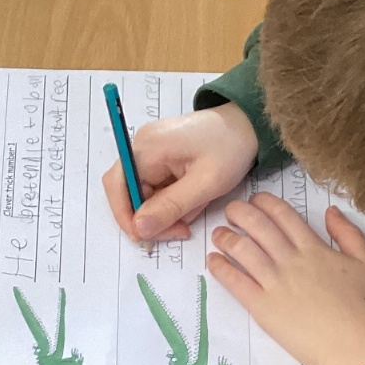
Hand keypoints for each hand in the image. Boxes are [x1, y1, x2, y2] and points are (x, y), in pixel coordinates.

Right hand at [103, 103, 257, 242]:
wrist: (247, 126)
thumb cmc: (230, 149)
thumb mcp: (205, 184)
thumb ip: (170, 207)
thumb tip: (139, 228)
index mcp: (147, 148)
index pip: (117, 187)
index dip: (127, 217)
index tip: (147, 238)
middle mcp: (141, 146)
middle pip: (128, 192)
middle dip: (150, 217)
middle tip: (179, 230)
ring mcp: (149, 150)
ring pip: (144, 193)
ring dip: (165, 209)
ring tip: (195, 208)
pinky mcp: (160, 156)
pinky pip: (156, 186)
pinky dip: (171, 200)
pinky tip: (193, 199)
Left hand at [208, 195, 364, 364]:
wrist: (358, 347)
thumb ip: (349, 234)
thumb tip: (330, 211)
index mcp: (315, 248)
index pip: (284, 215)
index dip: (266, 203)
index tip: (256, 200)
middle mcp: (291, 261)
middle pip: (258, 227)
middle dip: (240, 213)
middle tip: (230, 209)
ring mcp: (275, 284)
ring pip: (243, 251)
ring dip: (226, 238)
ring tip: (217, 233)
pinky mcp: (263, 309)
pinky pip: (236, 283)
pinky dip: (221, 268)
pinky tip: (213, 260)